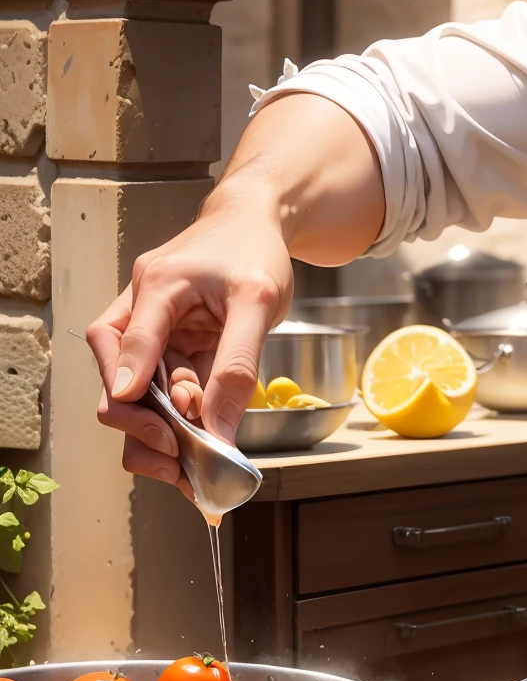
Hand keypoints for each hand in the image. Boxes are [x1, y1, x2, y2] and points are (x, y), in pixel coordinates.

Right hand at [85, 186, 292, 489]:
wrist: (255, 223)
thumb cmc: (255, 251)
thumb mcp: (259, 303)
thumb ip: (237, 365)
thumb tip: (217, 429)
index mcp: (158, 284)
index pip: (128, 336)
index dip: (128, 378)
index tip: (138, 415)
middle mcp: (141, 308)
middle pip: (114, 372)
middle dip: (139, 419)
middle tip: (177, 452)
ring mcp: (150, 329)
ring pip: (133, 390)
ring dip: (156, 425)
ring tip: (190, 457)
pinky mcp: (166, 346)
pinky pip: (159, 388)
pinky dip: (175, 416)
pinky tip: (200, 437)